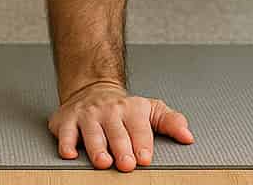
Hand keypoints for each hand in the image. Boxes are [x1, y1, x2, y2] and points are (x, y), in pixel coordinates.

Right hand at [48, 81, 193, 171]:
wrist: (91, 89)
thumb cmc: (123, 108)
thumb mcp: (150, 110)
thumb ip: (170, 122)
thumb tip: (187, 136)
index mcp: (131, 109)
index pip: (139, 127)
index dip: (142, 143)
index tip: (145, 158)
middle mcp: (108, 111)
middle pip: (116, 132)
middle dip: (121, 148)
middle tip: (126, 164)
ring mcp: (87, 115)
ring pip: (92, 133)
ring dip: (97, 148)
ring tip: (103, 161)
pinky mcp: (66, 120)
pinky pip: (65, 132)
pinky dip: (66, 143)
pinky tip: (70, 153)